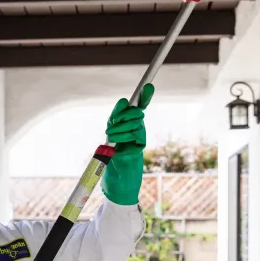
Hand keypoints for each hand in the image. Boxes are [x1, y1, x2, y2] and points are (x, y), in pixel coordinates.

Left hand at [101, 83, 153, 204]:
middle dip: (123, 115)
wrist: (115, 174)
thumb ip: (116, 115)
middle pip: (136, 112)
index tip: (148, 85)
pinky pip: (132, 136)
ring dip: (119, 129)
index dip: (145, 95)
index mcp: (132, 121)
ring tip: (110, 136)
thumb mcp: (111, 130)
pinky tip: (118, 146)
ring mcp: (141, 137)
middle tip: (112, 123)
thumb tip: (125, 101)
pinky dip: (122, 139)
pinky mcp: (140, 147)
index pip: (141, 105)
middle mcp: (139, 127)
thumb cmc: (112, 151)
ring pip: (133, 124)